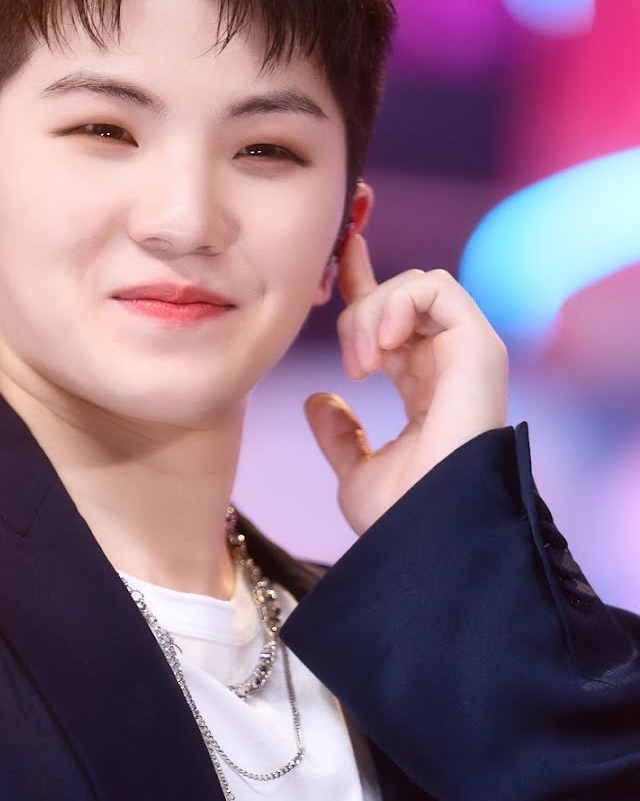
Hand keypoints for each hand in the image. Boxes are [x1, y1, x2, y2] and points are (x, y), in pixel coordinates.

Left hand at [304, 228, 508, 535]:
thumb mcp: (356, 472)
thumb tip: (320, 401)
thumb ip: (341, 436)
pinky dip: (399, 302)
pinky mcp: (479, 346)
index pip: (394, 322)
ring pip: (417, 285)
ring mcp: (467, 354)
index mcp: (425, 390)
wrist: (426, 534)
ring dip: (374, 311)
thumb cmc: (399, 517)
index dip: (361, 288)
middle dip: (358, 311)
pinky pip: (437, 288)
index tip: (332, 266)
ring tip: (363, 362)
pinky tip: (381, 344)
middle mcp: (449, 367)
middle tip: (351, 366)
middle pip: (401, 296)